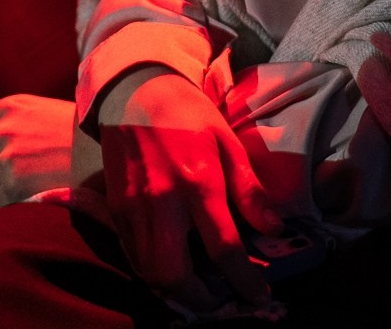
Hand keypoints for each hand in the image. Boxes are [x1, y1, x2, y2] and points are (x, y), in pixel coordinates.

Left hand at [0, 95, 80, 208]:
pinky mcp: (16, 185)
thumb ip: (6, 122)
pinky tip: (25, 198)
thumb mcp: (39, 111)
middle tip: (4, 179)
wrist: (107, 149)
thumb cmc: (76, 133)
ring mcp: (8, 159)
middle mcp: (3, 131)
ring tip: (17, 189)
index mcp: (7, 108)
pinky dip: (3, 206)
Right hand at [95, 66, 282, 310]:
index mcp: (198, 181)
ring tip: (200, 285)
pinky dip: (152, 269)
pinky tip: (172, 263)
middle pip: (175, 274)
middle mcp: (163, 200)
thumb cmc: (189, 114)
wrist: (136, 91)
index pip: (223, 248)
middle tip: (223, 299)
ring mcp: (134, 207)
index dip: (244, 281)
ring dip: (176, 289)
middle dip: (201, 299)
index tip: (259, 296)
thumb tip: (274, 228)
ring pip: (149, 271)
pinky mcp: (115, 207)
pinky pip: (132, 254)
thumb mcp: (228, 142)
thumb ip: (249, 189)